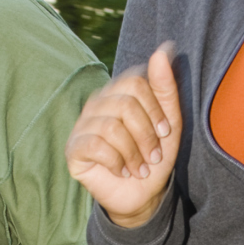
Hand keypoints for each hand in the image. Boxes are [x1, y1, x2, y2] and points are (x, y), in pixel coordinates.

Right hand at [66, 48, 181, 226]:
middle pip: (125, 104)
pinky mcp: (73, 148)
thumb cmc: (153, 156)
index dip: (155, 110)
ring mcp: (83, 124)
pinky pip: (96, 145)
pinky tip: (121, 171)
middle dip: (146, 135)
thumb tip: (164, 49)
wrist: (142, 195)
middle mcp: (98, 103)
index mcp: (119, 92)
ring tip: (139, 168)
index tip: (165, 133)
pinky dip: (116, 162)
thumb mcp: (169, 122)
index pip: (136, 82)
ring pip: (112, 127)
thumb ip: (166, 87)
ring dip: (134, 153)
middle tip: (153, 156)